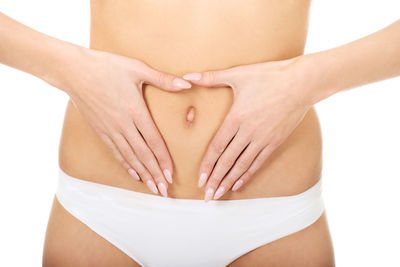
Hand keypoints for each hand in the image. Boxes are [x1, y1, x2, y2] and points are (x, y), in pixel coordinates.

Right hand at [60, 47, 191, 196]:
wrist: (73, 71)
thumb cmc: (107, 66)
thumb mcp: (138, 69)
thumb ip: (163, 79)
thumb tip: (187, 84)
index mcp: (136, 111)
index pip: (154, 142)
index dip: (164, 160)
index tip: (171, 175)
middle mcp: (124, 125)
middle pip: (143, 154)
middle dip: (155, 174)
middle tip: (164, 191)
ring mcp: (110, 129)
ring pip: (130, 157)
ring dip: (143, 173)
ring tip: (152, 187)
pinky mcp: (100, 130)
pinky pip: (115, 152)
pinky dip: (126, 164)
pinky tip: (133, 174)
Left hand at [183, 56, 311, 200]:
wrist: (302, 83)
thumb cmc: (269, 76)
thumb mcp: (238, 74)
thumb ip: (210, 77)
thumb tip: (186, 76)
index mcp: (236, 118)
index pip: (217, 147)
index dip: (207, 165)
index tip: (200, 179)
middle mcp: (248, 132)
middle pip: (227, 161)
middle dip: (215, 179)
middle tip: (206, 196)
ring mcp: (263, 139)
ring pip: (242, 165)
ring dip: (229, 181)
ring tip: (219, 194)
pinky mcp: (275, 141)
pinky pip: (258, 162)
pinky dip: (247, 174)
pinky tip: (239, 184)